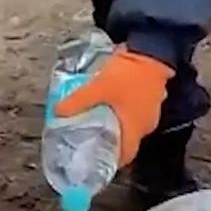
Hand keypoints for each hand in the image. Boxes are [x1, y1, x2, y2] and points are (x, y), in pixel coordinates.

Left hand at [53, 47, 175, 166]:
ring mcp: (151, 111)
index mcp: (135, 129)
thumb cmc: (128, 74)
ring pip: (131, 126)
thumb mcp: (98, 87)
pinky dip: (123, 113)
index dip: (110, 161)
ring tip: (97, 122)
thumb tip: (56, 112)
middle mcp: (146, 125)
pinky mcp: (151, 97)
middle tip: (91, 140)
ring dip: (117, 127)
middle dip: (110, 143)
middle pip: (127, 142)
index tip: (95, 161)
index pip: (124, 156)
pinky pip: (136, 112)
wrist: (153, 49)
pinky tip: (110, 105)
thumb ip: (77, 101)